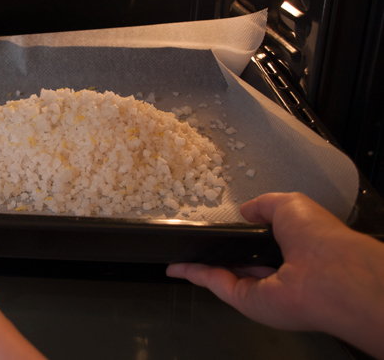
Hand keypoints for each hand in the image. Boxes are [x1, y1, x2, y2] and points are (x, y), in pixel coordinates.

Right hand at [167, 192, 383, 358]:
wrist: (329, 272)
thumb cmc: (318, 235)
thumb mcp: (290, 204)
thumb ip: (264, 205)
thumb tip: (246, 210)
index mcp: (291, 247)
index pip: (259, 244)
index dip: (240, 237)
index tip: (220, 230)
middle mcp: (277, 271)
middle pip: (239, 262)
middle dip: (217, 253)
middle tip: (192, 242)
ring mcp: (262, 288)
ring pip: (224, 275)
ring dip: (200, 265)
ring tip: (178, 252)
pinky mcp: (248, 301)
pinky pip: (217, 285)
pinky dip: (196, 275)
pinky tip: (178, 266)